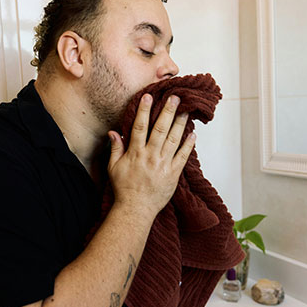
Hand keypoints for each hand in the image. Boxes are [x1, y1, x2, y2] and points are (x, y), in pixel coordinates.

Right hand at [107, 94, 196, 219]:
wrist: (136, 209)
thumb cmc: (124, 189)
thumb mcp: (114, 168)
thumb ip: (115, 148)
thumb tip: (113, 132)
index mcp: (136, 153)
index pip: (139, 127)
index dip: (144, 111)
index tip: (148, 97)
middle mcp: (150, 156)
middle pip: (160, 129)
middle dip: (168, 111)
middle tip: (175, 98)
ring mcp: (163, 164)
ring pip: (173, 140)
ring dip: (181, 124)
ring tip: (187, 111)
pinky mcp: (173, 174)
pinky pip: (183, 156)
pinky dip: (188, 145)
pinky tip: (193, 134)